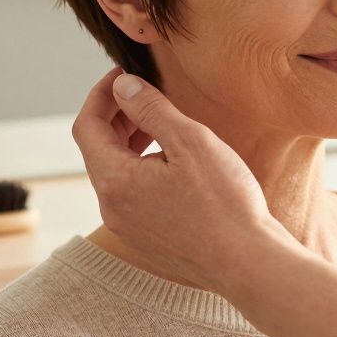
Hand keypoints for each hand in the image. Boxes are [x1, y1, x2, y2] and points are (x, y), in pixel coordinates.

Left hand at [71, 68, 289, 291]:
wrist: (249, 262)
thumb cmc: (225, 202)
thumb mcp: (189, 141)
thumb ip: (150, 108)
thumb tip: (122, 86)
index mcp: (115, 181)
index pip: (87, 126)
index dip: (101, 94)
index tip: (122, 74)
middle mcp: (111, 207)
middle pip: (97, 149)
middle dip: (116, 115)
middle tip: (143, 93)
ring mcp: (127, 225)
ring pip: (114, 171)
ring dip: (128, 141)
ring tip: (158, 122)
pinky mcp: (145, 237)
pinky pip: (130, 192)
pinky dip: (139, 165)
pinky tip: (169, 158)